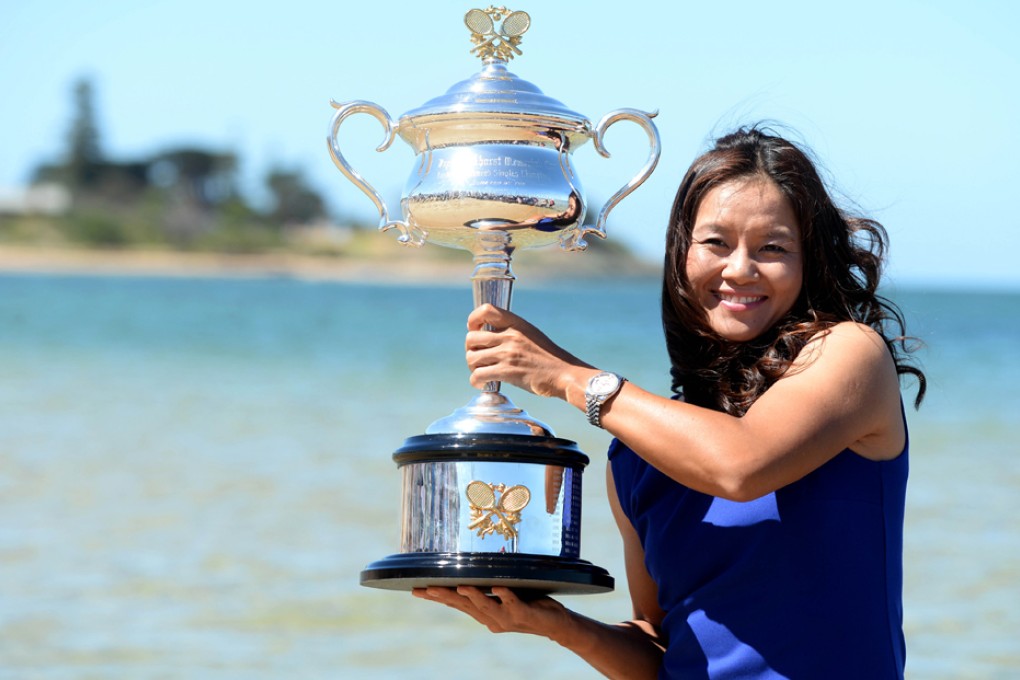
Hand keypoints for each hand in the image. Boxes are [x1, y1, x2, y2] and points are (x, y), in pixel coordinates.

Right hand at [412, 586, 571, 637]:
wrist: (554, 624)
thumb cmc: (527, 605)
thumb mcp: (502, 597)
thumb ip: (486, 590)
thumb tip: (468, 573)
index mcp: (483, 613)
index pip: (455, 604)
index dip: (436, 597)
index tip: (415, 589)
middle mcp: (491, 618)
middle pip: (464, 606)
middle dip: (444, 597)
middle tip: (424, 589)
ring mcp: (507, 617)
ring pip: (486, 606)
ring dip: (472, 597)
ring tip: (459, 587)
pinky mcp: (524, 613)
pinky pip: (513, 603)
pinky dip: (505, 596)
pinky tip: (498, 587)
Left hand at [465, 304, 591, 398]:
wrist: (564, 375)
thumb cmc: (548, 358)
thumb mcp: (531, 335)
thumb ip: (512, 332)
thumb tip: (488, 337)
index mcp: (517, 323)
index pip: (486, 310)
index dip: (473, 320)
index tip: (474, 330)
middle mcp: (510, 336)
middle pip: (472, 337)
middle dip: (470, 350)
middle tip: (477, 358)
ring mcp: (508, 354)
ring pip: (472, 358)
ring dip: (472, 367)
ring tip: (480, 372)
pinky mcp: (507, 372)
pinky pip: (478, 375)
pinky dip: (476, 381)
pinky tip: (482, 384)